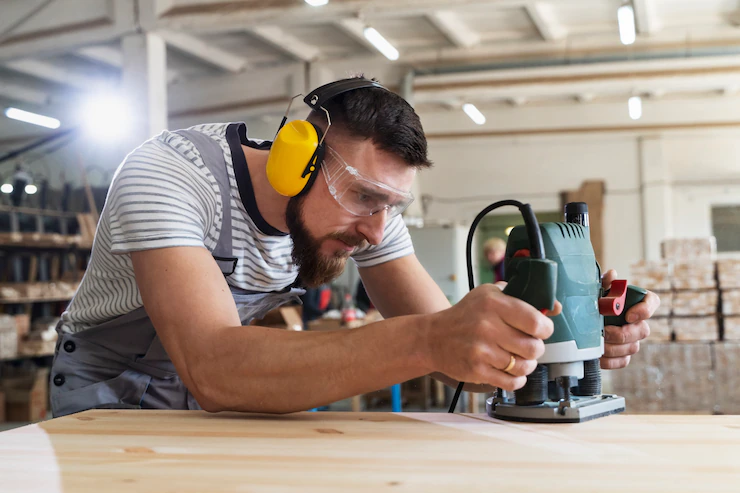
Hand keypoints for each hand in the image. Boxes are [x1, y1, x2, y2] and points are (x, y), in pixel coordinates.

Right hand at [424, 282, 560, 391]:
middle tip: (526, 345)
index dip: (545, 329)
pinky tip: (509, 371)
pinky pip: (511, 382)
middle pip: (534, 347)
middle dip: (535, 348)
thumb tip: (554, 307)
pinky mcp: (477, 370)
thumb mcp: (489, 295)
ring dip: (526, 364)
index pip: (536, 322)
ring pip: (524, 366)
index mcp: (494, 303)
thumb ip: (520, 296)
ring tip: (517, 358)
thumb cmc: (466, 315)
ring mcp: (481, 350)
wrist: (432, 338)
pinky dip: (516, 379)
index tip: (540, 330)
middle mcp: (487, 326)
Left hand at [600, 269, 660, 368]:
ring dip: (614, 347)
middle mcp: (638, 321)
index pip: (652, 301)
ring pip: (632, 347)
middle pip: (642, 330)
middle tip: (605, 332)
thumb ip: (606, 283)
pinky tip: (599, 356)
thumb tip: (612, 274)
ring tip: (597, 344)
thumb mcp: (598, 291)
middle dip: (623, 333)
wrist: (581, 319)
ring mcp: (633, 340)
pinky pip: (623, 361)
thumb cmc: (594, 302)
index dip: (645, 309)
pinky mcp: (624, 354)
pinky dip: (611, 360)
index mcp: (635, 301)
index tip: (629, 314)